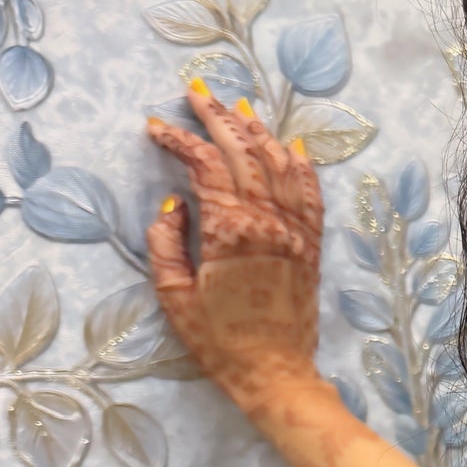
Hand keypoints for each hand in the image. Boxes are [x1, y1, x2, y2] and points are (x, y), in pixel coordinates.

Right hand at [144, 83, 323, 408]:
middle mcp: (268, 223)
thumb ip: (166, 242)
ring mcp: (294, 233)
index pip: (205, 165)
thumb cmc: (219, 341)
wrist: (275, 373)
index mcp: (230, 230)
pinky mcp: (310, 248)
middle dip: (218, 118)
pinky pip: (310, 196)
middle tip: (196, 92)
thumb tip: (174, 204)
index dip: (180, 139)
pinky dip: (300, 166)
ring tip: (238, 108)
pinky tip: (290, 147)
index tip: (156, 127)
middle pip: (245, 153)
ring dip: (258, 132)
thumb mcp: (174, 295)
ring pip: (280, 166)